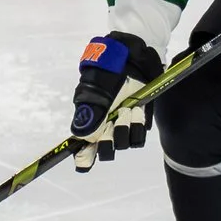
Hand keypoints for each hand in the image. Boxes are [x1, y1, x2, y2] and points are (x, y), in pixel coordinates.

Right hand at [69, 32, 162, 170]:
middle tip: (115, 119)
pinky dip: (138, 125)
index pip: (84, 149)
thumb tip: (81, 137)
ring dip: (126, 128)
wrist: (132, 59)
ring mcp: (122, 125)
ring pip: (123, 144)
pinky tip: (136, 109)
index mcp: (89, 121)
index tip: (85, 161)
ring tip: (127, 108)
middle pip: (106, 150)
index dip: (84, 158)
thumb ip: (89, 115)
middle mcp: (105, 127)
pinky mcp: (139, 122)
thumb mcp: (95, 92)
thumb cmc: (109, 73)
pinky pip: (139, 137)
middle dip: (110, 139)